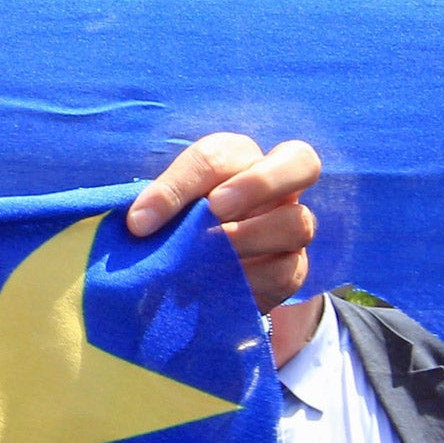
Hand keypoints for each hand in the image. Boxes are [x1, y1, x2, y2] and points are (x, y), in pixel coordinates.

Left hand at [125, 134, 319, 311]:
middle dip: (259, 182)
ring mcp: (291, 225)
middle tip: (216, 208)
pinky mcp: (292, 268)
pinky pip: (287, 271)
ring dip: (251, 237)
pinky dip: (253, 279)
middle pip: (302, 160)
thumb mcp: (166, 207)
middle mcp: (276, 185)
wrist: (197, 271)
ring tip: (213, 253)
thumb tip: (140, 223)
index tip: (141, 222)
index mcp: (239, 158)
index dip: (178, 187)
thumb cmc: (178, 222)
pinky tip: (221, 285)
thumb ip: (158, 205)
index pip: (216, 156)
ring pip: (297, 222)